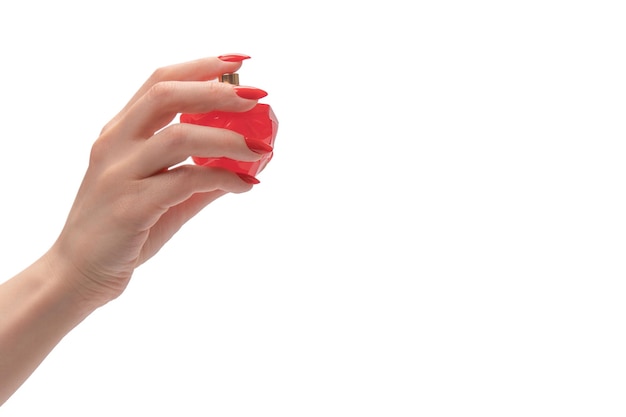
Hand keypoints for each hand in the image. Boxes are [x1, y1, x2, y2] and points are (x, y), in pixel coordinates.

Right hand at [47, 55, 267, 306]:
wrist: (78, 273)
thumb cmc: (121, 230)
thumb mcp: (160, 194)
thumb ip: (198, 178)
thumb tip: (242, 168)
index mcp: (119, 133)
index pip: (159, 82)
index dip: (199, 67)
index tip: (236, 63)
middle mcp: (115, 145)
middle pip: (165, 95)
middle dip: (216, 90)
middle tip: (256, 97)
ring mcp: (119, 174)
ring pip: (179, 137)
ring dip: (228, 139)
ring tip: (261, 148)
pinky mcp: (130, 207)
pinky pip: (187, 181)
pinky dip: (223, 179)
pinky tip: (244, 186)